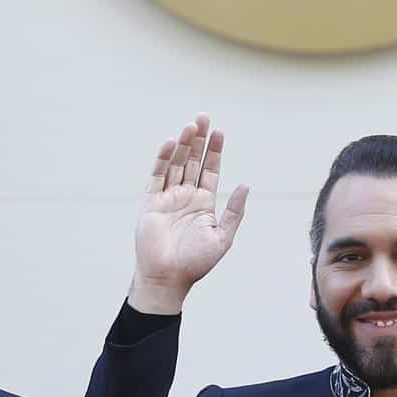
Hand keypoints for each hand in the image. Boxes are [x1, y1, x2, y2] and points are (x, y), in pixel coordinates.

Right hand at [131, 113, 248, 313]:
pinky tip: (170, 143)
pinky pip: (156, 176)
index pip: (210, 170)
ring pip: (175, 164)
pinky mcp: (150, 202)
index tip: (219, 132)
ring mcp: (167, 198)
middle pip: (192, 161)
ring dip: (182, 145)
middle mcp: (185, 197)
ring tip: (190, 126)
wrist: (168, 278)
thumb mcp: (222, 237)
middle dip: (198, 140)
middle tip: (203, 117)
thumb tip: (245, 185)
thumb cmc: (196, 263)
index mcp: (204, 204)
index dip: (215, 151)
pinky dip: (162, 159)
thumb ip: (234, 211)